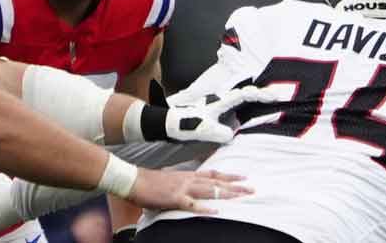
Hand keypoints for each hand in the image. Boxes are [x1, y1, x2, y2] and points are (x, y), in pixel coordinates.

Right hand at [126, 167, 250, 212]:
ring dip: (227, 194)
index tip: (244, 177)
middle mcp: (189, 179)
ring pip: (210, 190)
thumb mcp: (171, 178)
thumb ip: (183, 182)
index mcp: (188, 175)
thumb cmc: (150, 182)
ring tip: (242, 197)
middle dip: (235, 186)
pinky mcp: (175, 198)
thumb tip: (190, 187)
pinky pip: (193, 204)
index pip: (214, 174)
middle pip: (217, 182)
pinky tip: (216, 211)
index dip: (230, 176)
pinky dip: (205, 208)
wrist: (133, 180)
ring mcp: (183, 188)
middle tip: (252, 189)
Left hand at [165, 86, 280, 142]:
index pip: (245, 95)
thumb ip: (222, 133)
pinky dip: (240, 117)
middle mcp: (221, 101)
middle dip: (260, 96)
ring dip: (251, 106)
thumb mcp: (205, 131)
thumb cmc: (185, 124)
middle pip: (245, 95)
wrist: (168, 123)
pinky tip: (242, 124)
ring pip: (239, 104)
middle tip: (276, 99)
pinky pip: (232, 114)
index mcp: (220, 101)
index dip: (261, 95)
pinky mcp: (214, 114)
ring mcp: (217, 107)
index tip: (274, 97)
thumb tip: (232, 134)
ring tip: (265, 109)